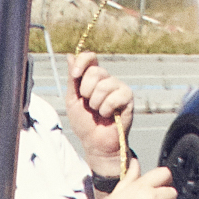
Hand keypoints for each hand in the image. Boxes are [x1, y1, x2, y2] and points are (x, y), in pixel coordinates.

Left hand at [61, 53, 133, 168]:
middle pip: (96, 71)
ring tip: (98, 112)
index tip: (76, 75)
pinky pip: (115, 97)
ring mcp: (119, 87)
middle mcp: (107, 79)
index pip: (91, 57)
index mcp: (93, 78)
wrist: (95, 142)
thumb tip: (70, 56)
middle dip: (86, 91)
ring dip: (96, 103)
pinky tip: (109, 115)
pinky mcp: (128, 98)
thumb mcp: (72, 100)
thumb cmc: (84, 123)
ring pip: (104, 85)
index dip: (83, 62)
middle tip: (89, 105)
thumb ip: (72, 79)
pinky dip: (107, 109)